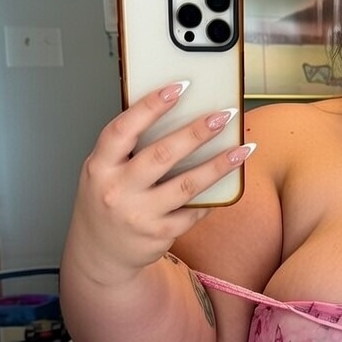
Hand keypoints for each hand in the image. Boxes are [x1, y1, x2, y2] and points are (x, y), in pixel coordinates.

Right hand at [67, 82, 252, 283]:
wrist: (100, 253)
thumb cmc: (106, 202)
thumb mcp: (103, 171)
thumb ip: (128, 149)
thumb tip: (175, 114)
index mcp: (99, 166)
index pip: (123, 129)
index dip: (150, 106)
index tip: (179, 88)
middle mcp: (117, 190)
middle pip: (162, 155)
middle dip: (197, 133)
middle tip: (223, 116)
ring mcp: (139, 214)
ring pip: (187, 185)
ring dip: (219, 165)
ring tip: (242, 149)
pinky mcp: (159, 234)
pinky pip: (193, 211)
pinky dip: (212, 197)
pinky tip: (229, 184)